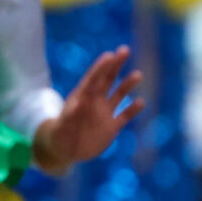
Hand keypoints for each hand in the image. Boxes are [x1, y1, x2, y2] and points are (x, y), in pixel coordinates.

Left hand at [35, 48, 141, 171]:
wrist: (65, 150)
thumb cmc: (60, 136)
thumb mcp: (62, 126)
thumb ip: (70, 116)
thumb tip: (76, 105)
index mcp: (82, 97)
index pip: (93, 79)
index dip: (101, 67)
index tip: (110, 55)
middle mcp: (95, 102)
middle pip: (107, 80)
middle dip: (115, 65)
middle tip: (124, 49)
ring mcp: (104, 113)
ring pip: (118, 95)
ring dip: (127, 85)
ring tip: (138, 74)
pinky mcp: (111, 127)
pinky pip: (124, 116)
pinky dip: (133, 109)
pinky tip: (141, 102)